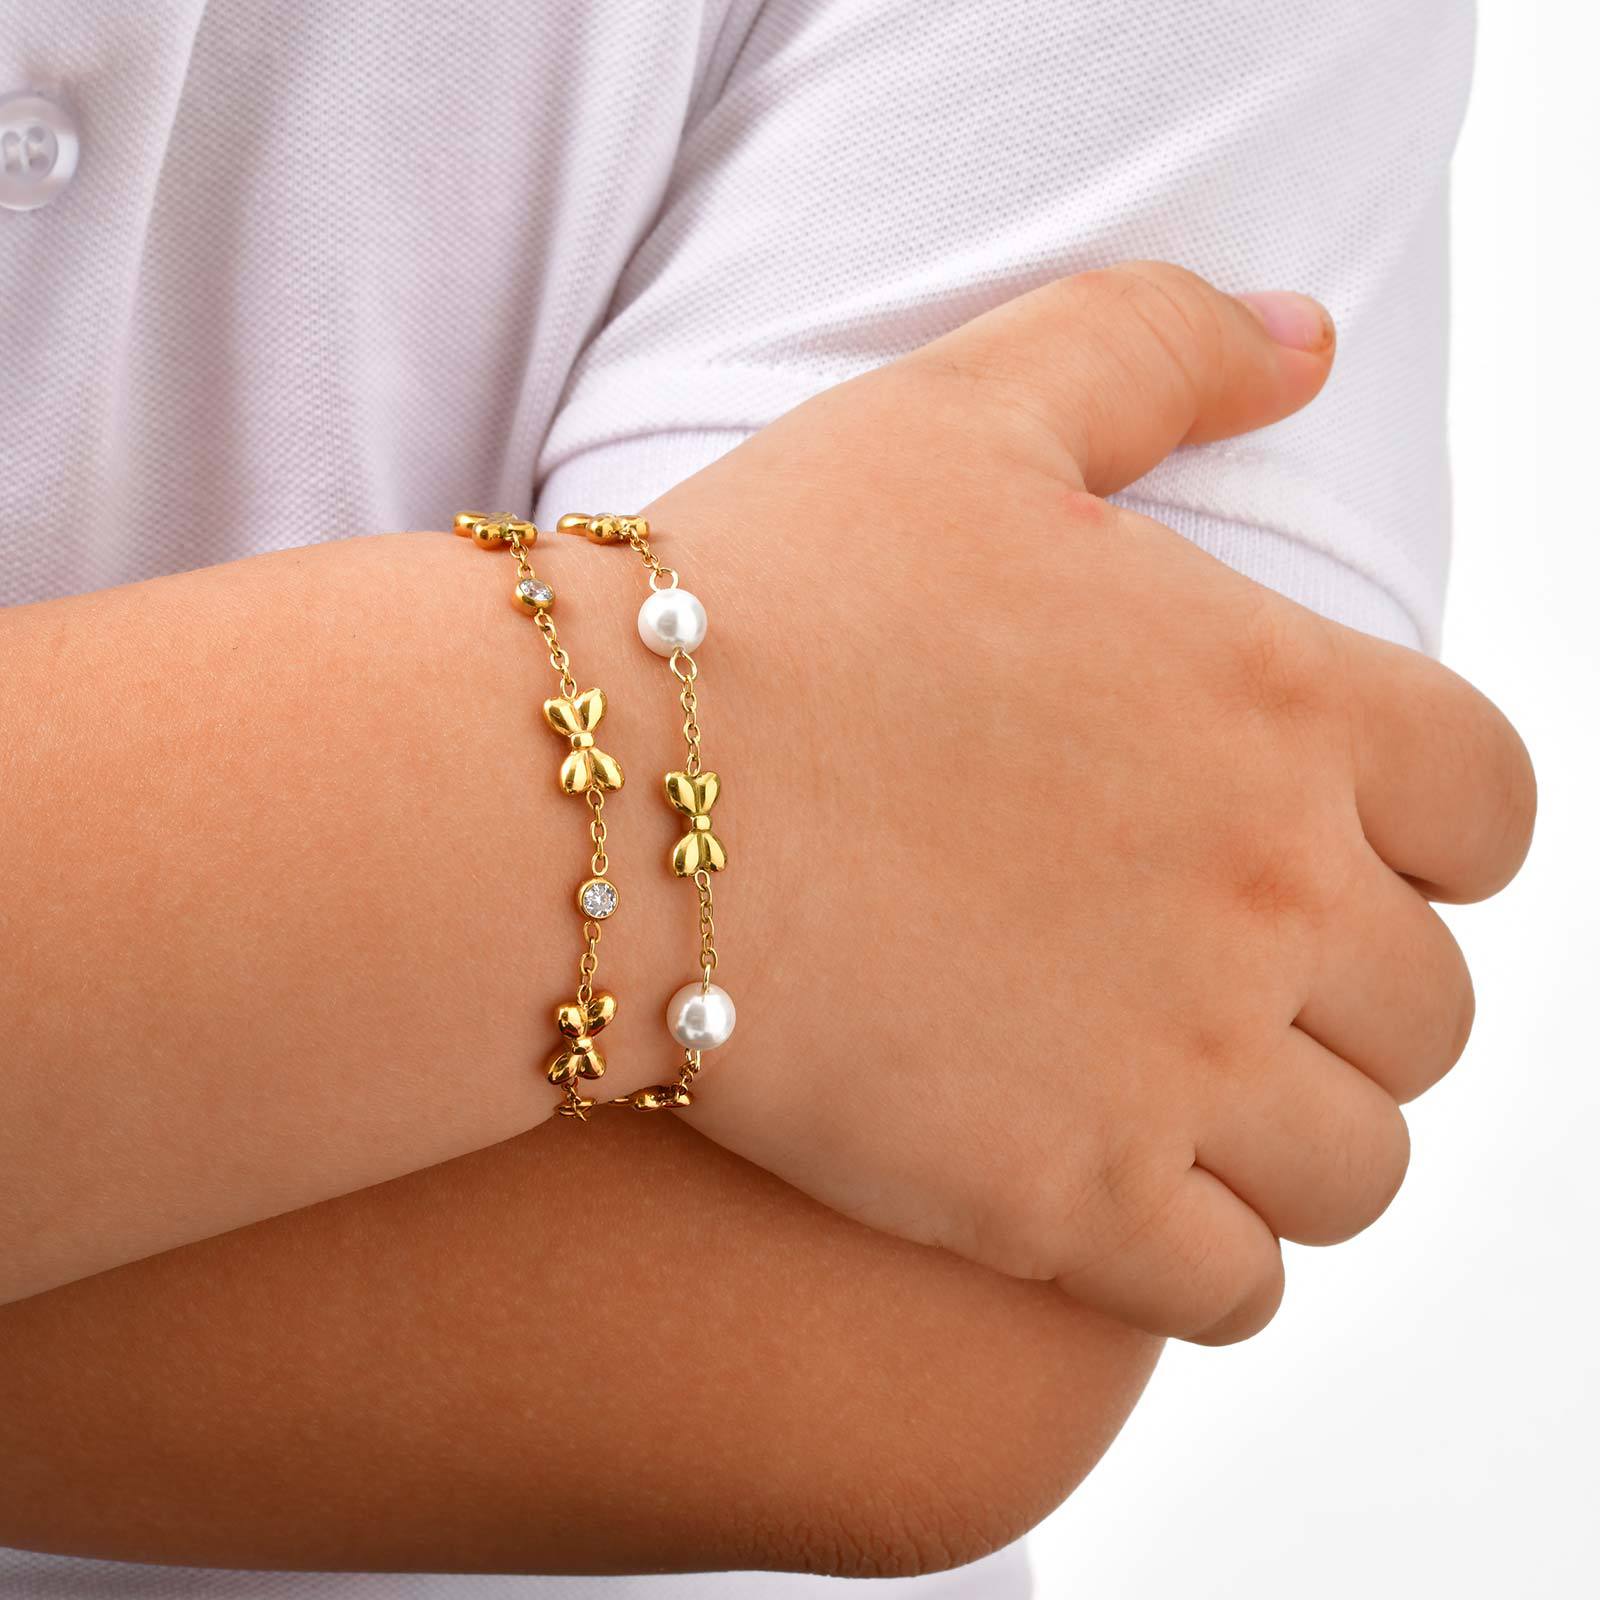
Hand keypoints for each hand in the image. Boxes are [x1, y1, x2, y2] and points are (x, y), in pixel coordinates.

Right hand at [613, 262, 1534, 1343]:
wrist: (592, 793)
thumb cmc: (767, 594)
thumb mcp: (968, 406)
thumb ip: (1160, 346)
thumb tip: (1310, 341)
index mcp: (1279, 705)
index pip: (1491, 810)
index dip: (1437, 837)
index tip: (1338, 847)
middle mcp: (1267, 894)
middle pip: (1433, 1012)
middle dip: (1354, 1001)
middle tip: (1222, 978)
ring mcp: (1176, 1066)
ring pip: (1357, 1166)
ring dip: (1299, 1141)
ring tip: (1186, 1101)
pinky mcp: (1063, 1204)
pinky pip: (1237, 1292)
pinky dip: (1209, 1262)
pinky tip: (1120, 1199)